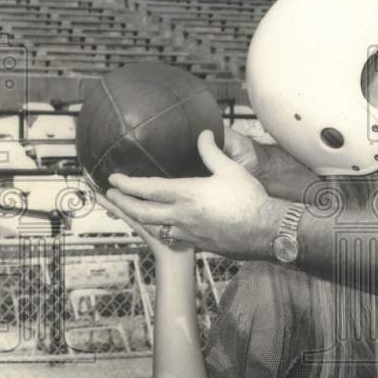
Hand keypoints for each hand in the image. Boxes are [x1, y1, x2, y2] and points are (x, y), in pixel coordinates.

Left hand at [105, 130, 275, 259]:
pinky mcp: (198, 244)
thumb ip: (211, 152)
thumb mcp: (230, 169)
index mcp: (187, 194)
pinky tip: (161, 225)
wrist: (265, 230)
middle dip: (123, 203)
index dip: (127, 184)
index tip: (114, 179)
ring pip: (153, 227)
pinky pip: (171, 237)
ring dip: (138, 218)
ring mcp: (188, 233)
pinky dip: (159, 229)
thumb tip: (203, 134)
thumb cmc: (249, 199)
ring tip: (130, 210)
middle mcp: (181, 216)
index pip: (147, 189)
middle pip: (142, 212)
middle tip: (111, 195)